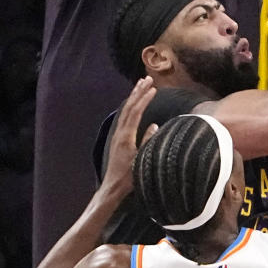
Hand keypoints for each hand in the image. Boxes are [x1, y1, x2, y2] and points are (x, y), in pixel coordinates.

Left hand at [101, 77, 157, 195]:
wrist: (112, 188)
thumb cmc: (129, 177)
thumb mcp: (142, 159)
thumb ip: (148, 141)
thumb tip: (154, 125)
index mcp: (126, 136)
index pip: (136, 112)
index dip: (144, 99)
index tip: (153, 89)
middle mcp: (120, 133)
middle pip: (128, 107)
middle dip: (138, 92)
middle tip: (147, 79)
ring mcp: (117, 136)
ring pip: (125, 111)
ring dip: (133, 97)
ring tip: (141, 85)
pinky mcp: (118, 139)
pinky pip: (124, 117)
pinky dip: (131, 107)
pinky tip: (134, 104)